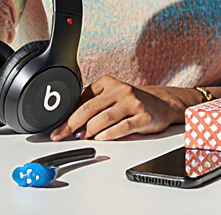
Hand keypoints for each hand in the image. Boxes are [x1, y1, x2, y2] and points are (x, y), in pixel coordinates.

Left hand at [49, 76, 200, 140]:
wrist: (162, 104)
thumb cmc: (131, 102)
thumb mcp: (111, 95)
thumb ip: (92, 102)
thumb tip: (68, 118)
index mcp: (108, 82)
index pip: (83, 98)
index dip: (68, 114)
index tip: (58, 127)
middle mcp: (120, 90)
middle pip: (90, 108)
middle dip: (72, 124)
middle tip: (62, 134)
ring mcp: (133, 103)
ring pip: (104, 118)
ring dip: (90, 130)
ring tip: (82, 138)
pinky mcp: (143, 116)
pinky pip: (122, 126)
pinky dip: (109, 134)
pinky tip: (100, 138)